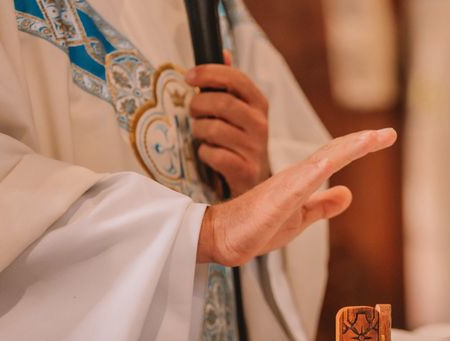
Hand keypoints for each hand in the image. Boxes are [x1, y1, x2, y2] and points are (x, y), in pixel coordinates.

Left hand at [186, 52, 268, 196]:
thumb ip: (229, 84)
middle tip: (193, 111)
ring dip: (199, 131)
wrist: (254, 179)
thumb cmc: (239, 139)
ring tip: (202, 134)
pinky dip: (205, 153)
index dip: (210, 74)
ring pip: (214, 129)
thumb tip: (222, 52)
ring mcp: (254, 148)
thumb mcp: (239, 109)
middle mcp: (260, 124)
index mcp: (259, 103)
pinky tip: (210, 153)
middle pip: (222, 103)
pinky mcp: (245, 170)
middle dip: (199, 105)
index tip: (189, 77)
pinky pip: (213, 154)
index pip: (236, 79)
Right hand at [196, 128, 397, 265]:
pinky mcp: (277, 199)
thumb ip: (323, 206)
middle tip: (389, 133)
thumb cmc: (256, 227)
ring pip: (321, 161)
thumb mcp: (299, 217)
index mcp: (301, 180)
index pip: (334, 157)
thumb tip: (348, 193)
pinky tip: (331, 162)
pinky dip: (318, 170)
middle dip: (362, 142)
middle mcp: (296, 176)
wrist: (224, 238)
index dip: (359, 146)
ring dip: (347, 149)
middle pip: (333, 152)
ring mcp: (286, 185)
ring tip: (372, 139)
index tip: (384, 136)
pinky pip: (300, 182)